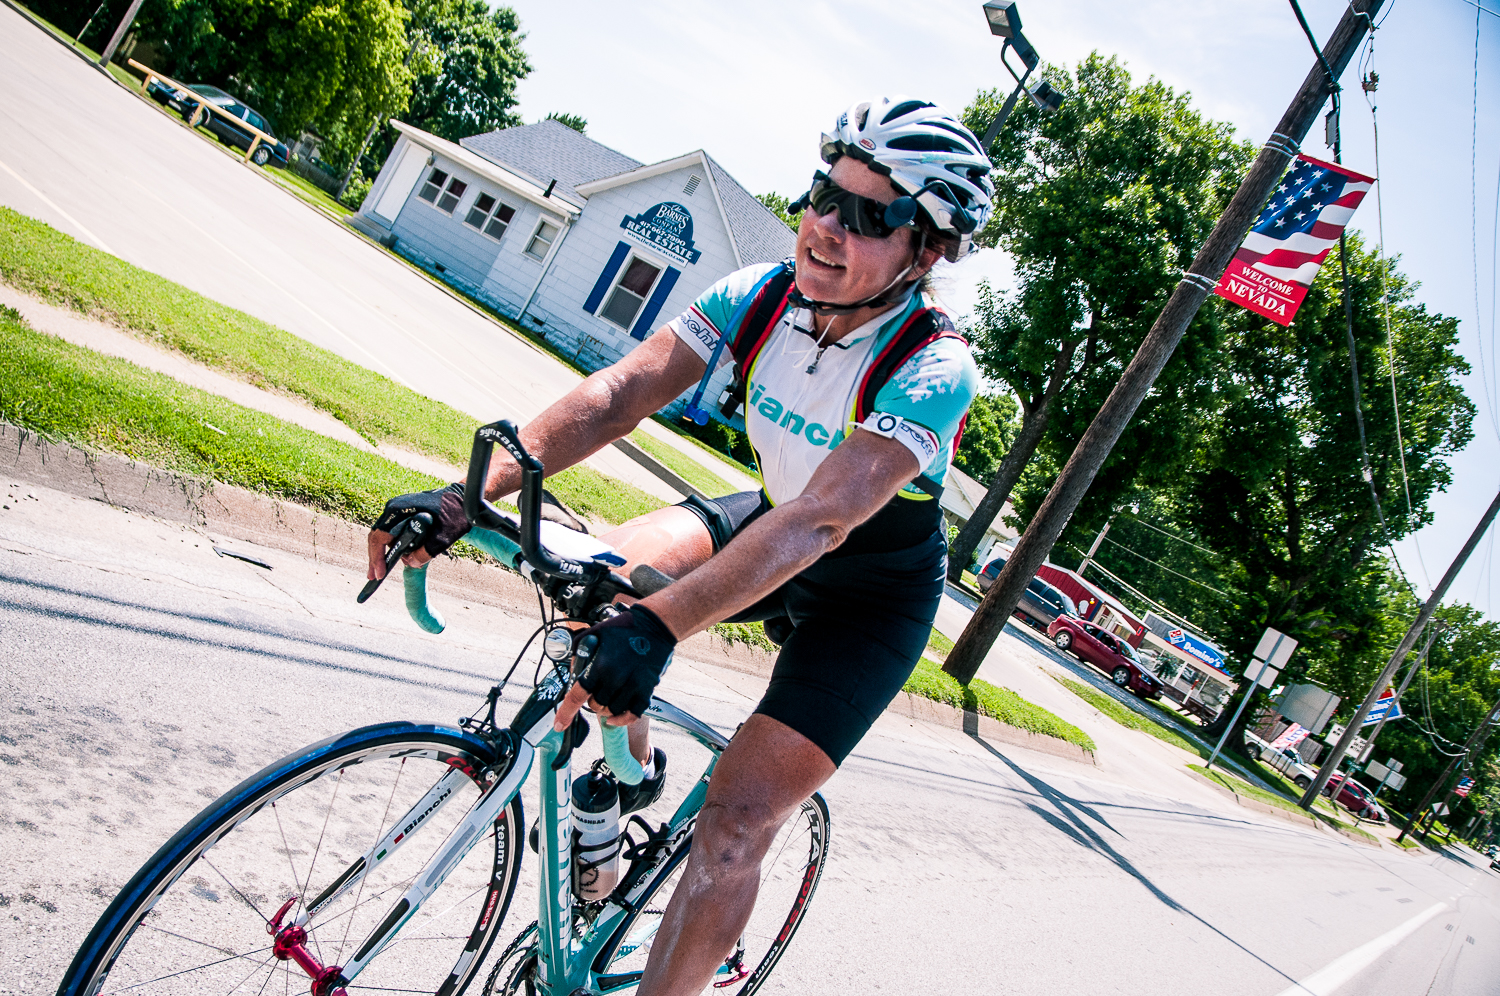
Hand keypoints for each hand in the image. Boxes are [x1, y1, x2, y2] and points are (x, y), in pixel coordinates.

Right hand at [366, 483, 469, 579]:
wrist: (465, 497)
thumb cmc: (455, 512)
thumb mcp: (442, 538)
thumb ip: (425, 552)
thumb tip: (410, 563)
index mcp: (398, 510)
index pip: (379, 537)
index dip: (377, 557)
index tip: (379, 574)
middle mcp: (394, 508)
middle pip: (377, 537)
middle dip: (376, 558)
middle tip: (374, 577)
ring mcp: (399, 510)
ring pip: (385, 535)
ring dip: (385, 553)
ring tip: (383, 570)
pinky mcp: (405, 513)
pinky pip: (394, 532)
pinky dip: (394, 546)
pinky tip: (397, 558)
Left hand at [554, 605, 675, 729]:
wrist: (655, 625)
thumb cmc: (623, 628)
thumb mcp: (595, 632)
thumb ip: (578, 650)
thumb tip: (572, 670)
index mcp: (600, 665)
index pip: (577, 696)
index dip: (565, 714)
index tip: (559, 726)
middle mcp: (616, 679)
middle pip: (594, 705)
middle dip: (591, 701)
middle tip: (595, 691)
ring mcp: (633, 686)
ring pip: (611, 711)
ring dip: (605, 708)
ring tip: (608, 696)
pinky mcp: (646, 689)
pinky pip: (632, 715)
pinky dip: (622, 719)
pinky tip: (615, 716)